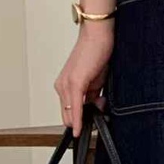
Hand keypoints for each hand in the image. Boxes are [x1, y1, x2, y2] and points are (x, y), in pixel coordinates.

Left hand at [54, 21, 113, 136]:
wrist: (98, 34)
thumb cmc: (97, 53)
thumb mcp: (96, 81)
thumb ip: (94, 97)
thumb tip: (97, 109)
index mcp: (65, 85)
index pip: (69, 111)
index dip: (79, 121)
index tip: (89, 127)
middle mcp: (62, 86)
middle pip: (68, 116)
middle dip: (83, 122)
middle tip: (99, 118)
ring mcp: (66, 85)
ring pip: (70, 114)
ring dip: (84, 120)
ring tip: (101, 110)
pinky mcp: (74, 83)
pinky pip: (75, 108)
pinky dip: (77, 120)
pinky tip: (80, 129)